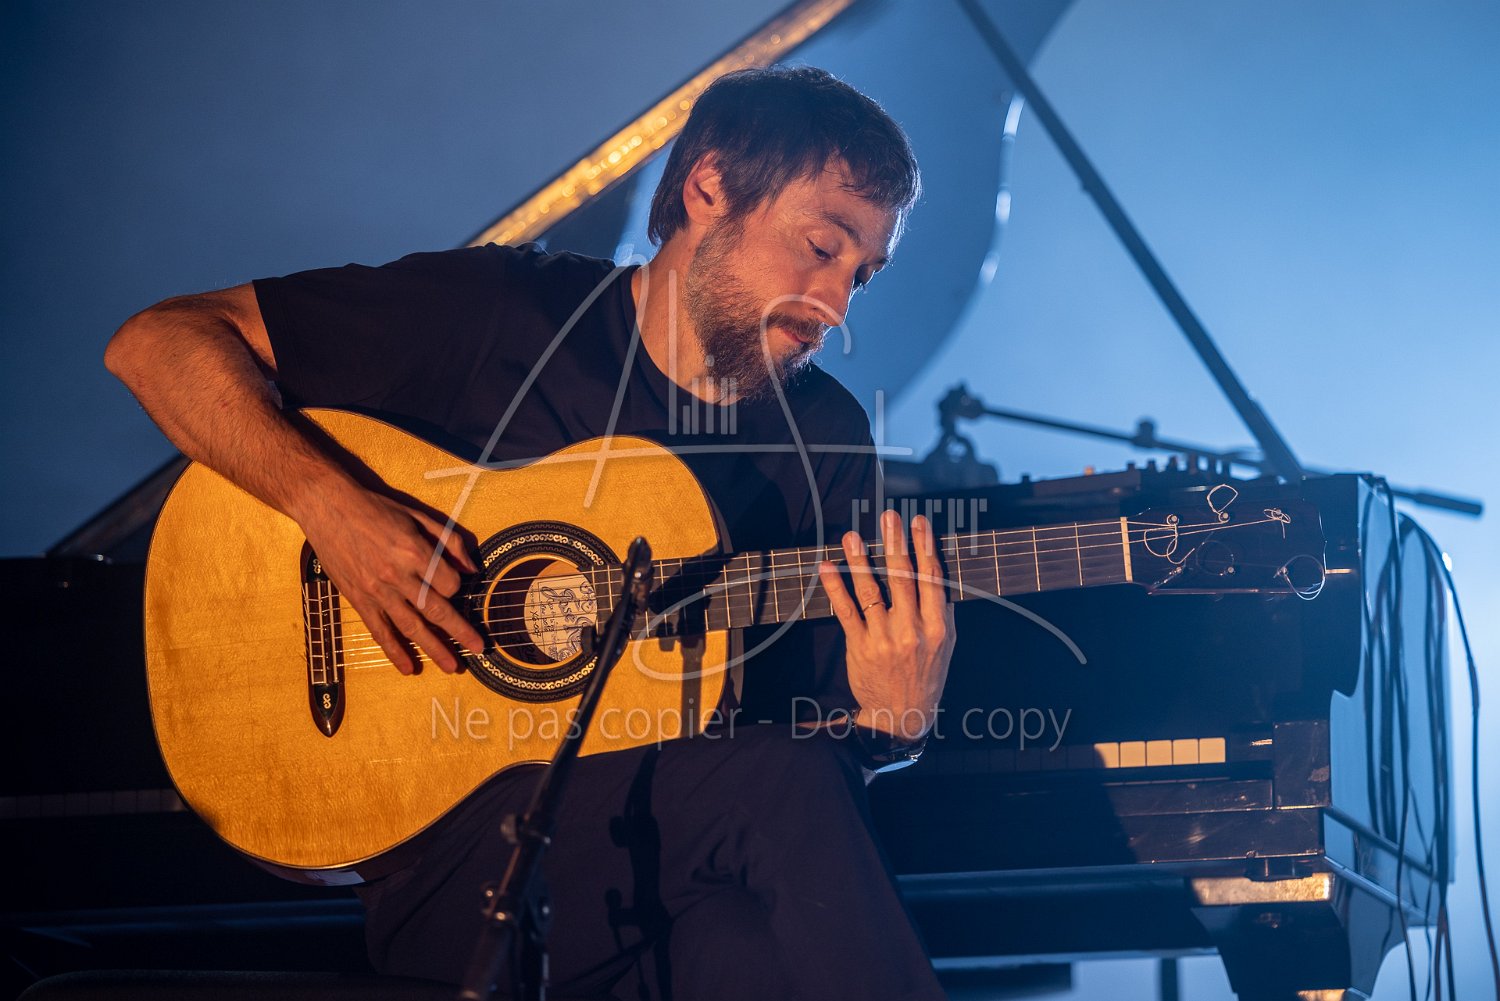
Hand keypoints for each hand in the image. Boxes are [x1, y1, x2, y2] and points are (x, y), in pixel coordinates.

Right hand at [296, 483, 484, 674]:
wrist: (328, 508)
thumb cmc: (376, 509)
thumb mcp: (418, 516)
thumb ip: (449, 541)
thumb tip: (472, 568)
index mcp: (415, 551)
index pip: (449, 583)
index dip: (456, 586)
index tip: (452, 584)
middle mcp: (397, 575)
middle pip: (436, 610)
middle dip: (460, 632)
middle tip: (478, 649)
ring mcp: (377, 590)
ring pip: (411, 627)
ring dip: (433, 649)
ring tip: (450, 666)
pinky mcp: (359, 599)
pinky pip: (380, 631)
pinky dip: (395, 652)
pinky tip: (409, 668)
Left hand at [817, 510, 955, 741]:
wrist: (902, 715)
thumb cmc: (926, 674)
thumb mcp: (945, 644)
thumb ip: (941, 610)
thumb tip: (933, 570)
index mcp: (938, 627)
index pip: (931, 578)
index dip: (924, 546)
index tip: (919, 521)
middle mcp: (912, 630)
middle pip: (902, 578)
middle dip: (895, 543)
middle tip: (889, 516)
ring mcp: (884, 638)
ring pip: (871, 590)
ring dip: (860, 559)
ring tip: (853, 535)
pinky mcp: (859, 646)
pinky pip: (846, 610)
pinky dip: (835, 586)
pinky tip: (828, 567)